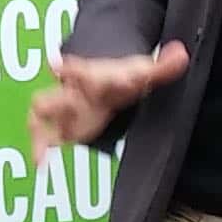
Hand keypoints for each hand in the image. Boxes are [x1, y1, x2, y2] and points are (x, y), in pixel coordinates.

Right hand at [29, 42, 187, 156]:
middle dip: (58, 103)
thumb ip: (163, 67)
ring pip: (42, 108)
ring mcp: (62, 105)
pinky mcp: (57, 123)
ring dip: (40, 124)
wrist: (95, 77)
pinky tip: (39, 166)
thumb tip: (183, 55)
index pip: (83, 71)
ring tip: (41, 150)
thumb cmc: (118, 78)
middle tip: (59, 114)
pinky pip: (40, 132)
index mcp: (94, 76)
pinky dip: (38, 148)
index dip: (73, 69)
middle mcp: (74, 90)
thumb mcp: (142, 72)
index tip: (62, 67)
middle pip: (61, 93)